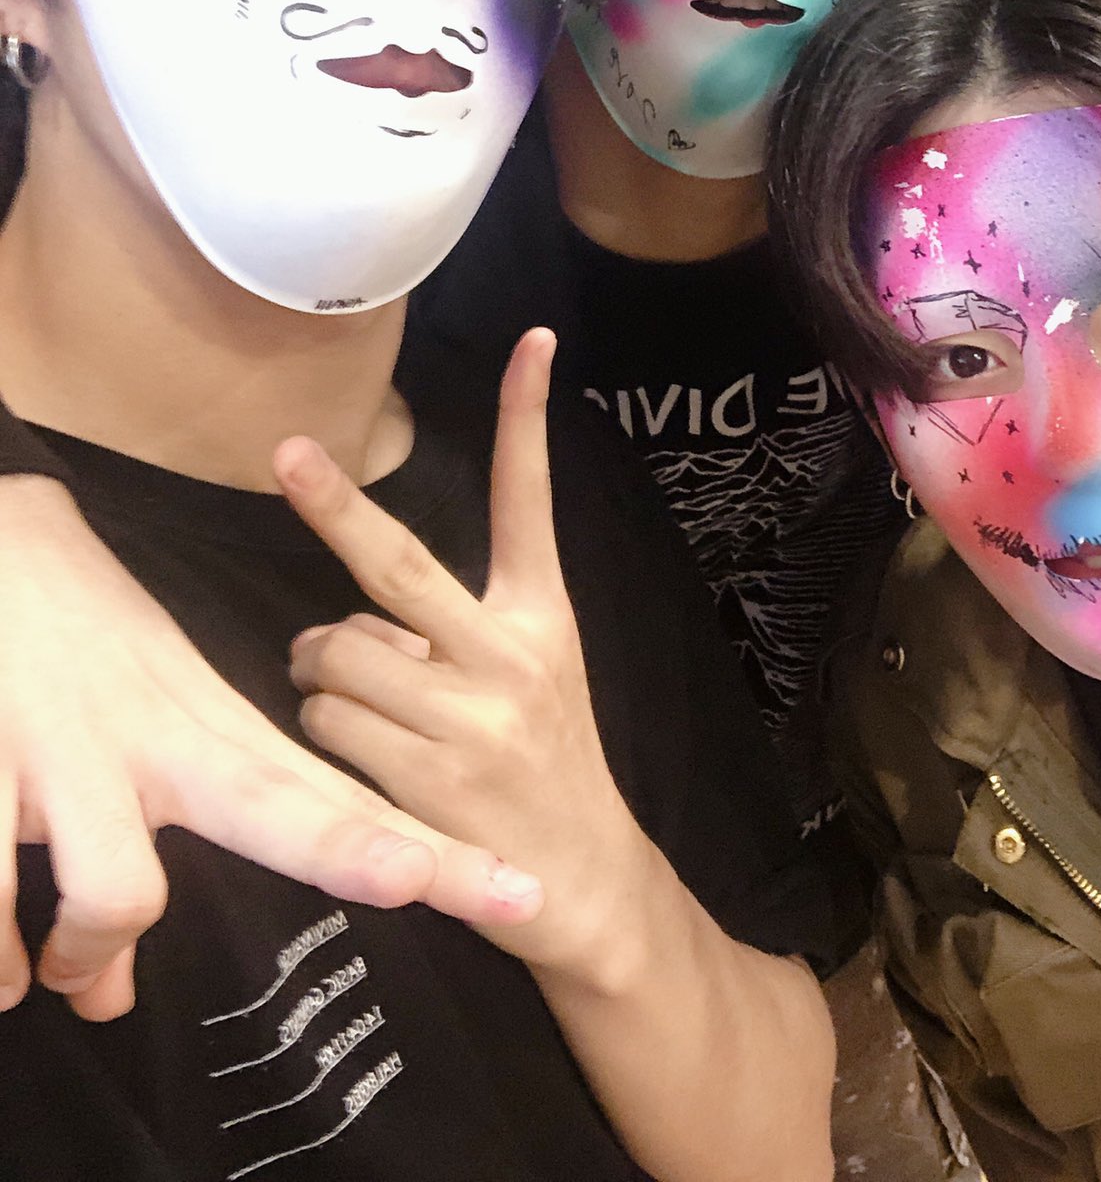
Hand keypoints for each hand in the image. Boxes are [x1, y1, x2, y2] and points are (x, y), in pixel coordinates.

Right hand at [0, 478, 540, 1023]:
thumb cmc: (73, 651)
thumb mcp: (123, 743)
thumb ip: (146, 857)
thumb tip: (107, 998)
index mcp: (209, 733)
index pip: (329, 801)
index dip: (412, 851)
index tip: (502, 885)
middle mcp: (162, 740)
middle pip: (274, 810)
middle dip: (352, 848)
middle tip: (413, 879)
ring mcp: (77, 751)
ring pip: (120, 883)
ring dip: (89, 948)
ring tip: (61, 982)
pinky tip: (2, 978)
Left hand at [282, 329, 644, 975]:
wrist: (585, 884)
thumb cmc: (543, 763)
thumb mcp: (535, 675)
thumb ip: (457, 632)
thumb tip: (352, 619)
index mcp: (541, 616)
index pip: (532, 501)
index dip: (528, 419)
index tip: (534, 341)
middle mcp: (508, 657)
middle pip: (399, 566)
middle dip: (336, 506)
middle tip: (288, 453)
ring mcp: (467, 723)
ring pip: (338, 656)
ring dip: (324, 673)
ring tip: (365, 704)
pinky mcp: (423, 785)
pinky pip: (328, 724)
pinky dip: (325, 728)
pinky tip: (366, 755)